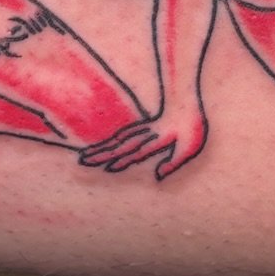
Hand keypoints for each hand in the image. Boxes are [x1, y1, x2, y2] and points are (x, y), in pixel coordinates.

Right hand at [79, 113, 207, 180]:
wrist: (186, 99)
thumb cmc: (192, 125)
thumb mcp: (190, 146)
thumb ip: (174, 162)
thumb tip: (158, 175)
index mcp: (156, 140)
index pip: (135, 152)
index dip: (121, 161)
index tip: (106, 168)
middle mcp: (144, 135)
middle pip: (119, 146)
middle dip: (100, 154)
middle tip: (81, 161)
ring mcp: (140, 131)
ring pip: (116, 141)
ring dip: (100, 149)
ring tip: (83, 157)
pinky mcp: (140, 129)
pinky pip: (120, 137)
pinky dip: (108, 143)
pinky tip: (102, 147)